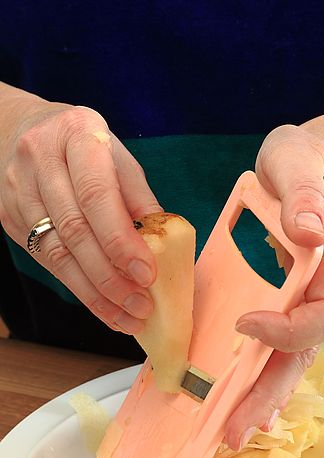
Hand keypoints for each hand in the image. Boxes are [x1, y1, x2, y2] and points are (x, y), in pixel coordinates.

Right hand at [0, 89, 160, 333]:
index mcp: (77, 135)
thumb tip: (164, 244)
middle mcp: (41, 160)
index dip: (121, 240)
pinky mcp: (10, 218)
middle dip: (111, 277)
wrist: (23, 129)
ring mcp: (19, 191)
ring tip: (127, 317)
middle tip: (141, 306)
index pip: (97, 195)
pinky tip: (104, 307)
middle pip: (75, 230)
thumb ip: (138, 198)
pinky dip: (79, 289)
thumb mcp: (118, 156)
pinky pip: (47, 261)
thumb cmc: (84, 145)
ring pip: (57, 254)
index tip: (146, 274)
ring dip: (95, 293)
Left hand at [224, 99, 323, 449]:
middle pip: (307, 353)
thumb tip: (307, 232)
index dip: (289, 328)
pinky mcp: (289, 299)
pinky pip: (279, 345)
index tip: (247, 323)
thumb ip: (302, 192)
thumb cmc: (305, 161)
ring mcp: (308, 298)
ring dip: (262, 394)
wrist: (317, 166)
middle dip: (271, 390)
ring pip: (293, 358)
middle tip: (236, 427)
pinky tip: (240, 397)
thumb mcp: (297, 159)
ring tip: (232, 428)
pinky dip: (260, 374)